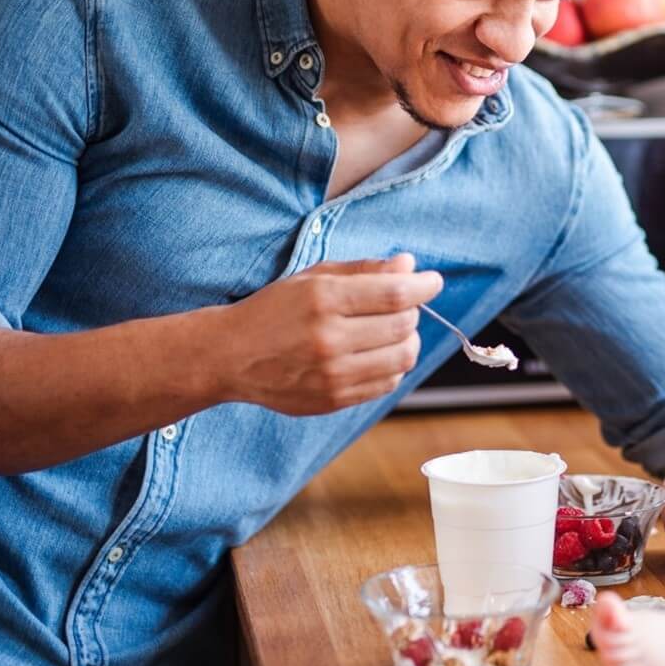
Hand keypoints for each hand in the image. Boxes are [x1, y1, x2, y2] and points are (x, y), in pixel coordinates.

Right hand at [219, 254, 441, 414]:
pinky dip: (393, 366)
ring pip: (403, 357)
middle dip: (412, 311)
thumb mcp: (314, 277)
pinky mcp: (333, 399)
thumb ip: (364, 270)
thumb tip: (410, 266)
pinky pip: (387, 383)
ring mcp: (332, 374)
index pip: (395, 294)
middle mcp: (329, 338)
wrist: (230, 354)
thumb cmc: (275, 309)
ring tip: (392, 330)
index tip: (433, 281)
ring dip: (407, 340)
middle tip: (399, 305)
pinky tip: (377, 354)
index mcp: (323, 300)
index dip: (424, 286)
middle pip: (403, 325)